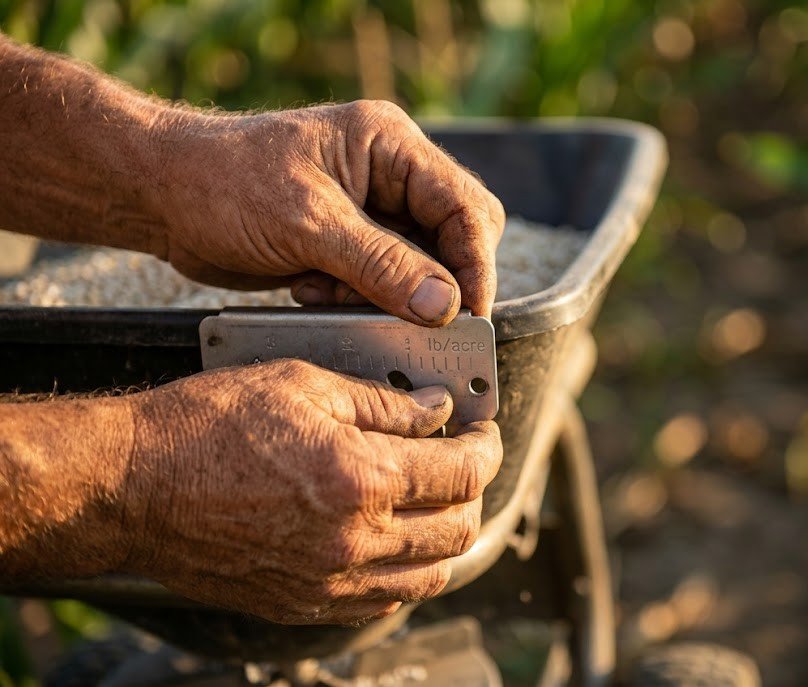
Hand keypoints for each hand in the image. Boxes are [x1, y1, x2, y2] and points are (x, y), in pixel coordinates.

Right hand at [121, 360, 501, 624]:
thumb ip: (382, 402)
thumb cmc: (205, 427)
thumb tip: (435, 409)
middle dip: (474, 491)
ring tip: (437, 501)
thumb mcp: (302, 385)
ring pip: (429, 577)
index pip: (462, 473)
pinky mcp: (302, 604)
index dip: (486, 448)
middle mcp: (353, 542)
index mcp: (361, 480)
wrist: (131, 486)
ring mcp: (328, 582)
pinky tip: (393, 541)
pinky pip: (381, 603)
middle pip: (458, 530)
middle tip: (464, 462)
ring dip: (447, 536)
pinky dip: (404, 573)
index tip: (484, 434)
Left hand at [151, 101, 504, 323]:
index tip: (469, 315)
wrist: (160, 196)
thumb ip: (382, 264)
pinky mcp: (347, 243)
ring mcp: (370, 210)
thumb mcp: (307, 224)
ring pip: (418, 268)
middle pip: (452, 237)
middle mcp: (390, 174)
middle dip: (434, 283)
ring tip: (333, 294)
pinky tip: (312, 290)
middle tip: (417, 321)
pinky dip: (357, 299)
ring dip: (386, 295)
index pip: (464, 206)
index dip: (475, 264)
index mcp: (390, 145)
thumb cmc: (223, 183)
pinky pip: (381, 282)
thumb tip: (445, 305)